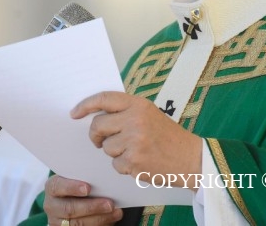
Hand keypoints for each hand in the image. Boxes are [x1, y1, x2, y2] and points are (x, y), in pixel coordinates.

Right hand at [43, 175, 122, 225]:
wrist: (72, 200)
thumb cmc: (77, 184)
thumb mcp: (76, 178)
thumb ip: (84, 176)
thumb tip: (103, 175)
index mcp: (52, 188)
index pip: (57, 186)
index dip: (72, 187)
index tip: (87, 188)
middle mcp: (52, 206)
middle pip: (69, 209)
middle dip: (91, 207)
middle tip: (109, 203)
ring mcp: (58, 221)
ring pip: (78, 223)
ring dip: (100, 218)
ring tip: (116, 212)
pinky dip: (101, 224)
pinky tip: (112, 218)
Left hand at [71, 91, 201, 186]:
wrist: (191, 158)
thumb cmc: (168, 136)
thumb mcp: (149, 114)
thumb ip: (126, 112)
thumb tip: (95, 117)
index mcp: (138, 104)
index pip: (104, 98)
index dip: (86, 105)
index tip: (75, 113)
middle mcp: (135, 120)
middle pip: (98, 125)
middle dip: (95, 135)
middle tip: (99, 140)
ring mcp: (134, 141)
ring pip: (106, 147)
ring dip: (115, 152)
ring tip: (134, 151)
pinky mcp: (134, 161)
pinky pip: (115, 164)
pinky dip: (124, 166)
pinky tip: (140, 162)